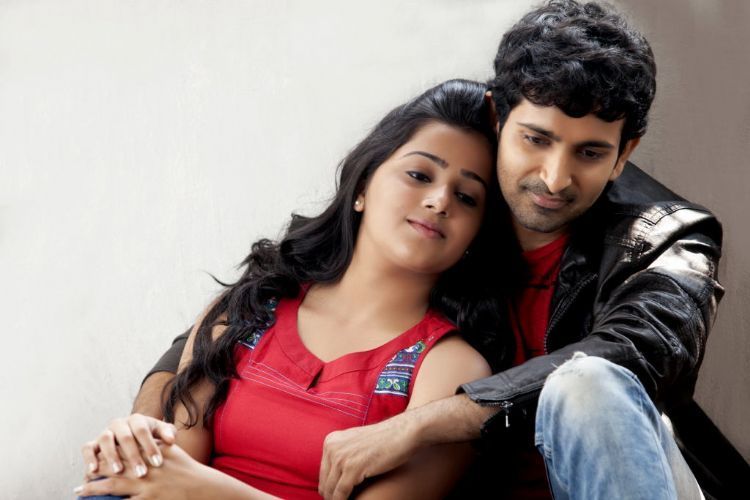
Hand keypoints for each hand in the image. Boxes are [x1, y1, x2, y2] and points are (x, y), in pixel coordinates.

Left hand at [75, 443, 205, 498]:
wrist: (200, 486)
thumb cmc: (185, 468)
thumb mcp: (171, 450)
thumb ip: (156, 443)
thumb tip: (143, 439)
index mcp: (148, 452)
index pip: (120, 451)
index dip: (104, 455)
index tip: (92, 461)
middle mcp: (144, 467)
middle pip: (112, 468)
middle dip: (95, 472)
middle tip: (81, 478)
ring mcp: (145, 484)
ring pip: (113, 486)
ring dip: (94, 489)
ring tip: (80, 491)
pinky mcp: (149, 499)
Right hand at [81, 413, 176, 477]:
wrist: (132, 437)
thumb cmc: (150, 437)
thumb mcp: (161, 432)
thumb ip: (167, 433)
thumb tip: (171, 440)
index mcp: (137, 419)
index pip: (143, 431)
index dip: (150, 446)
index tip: (158, 462)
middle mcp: (119, 423)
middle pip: (125, 437)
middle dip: (133, 456)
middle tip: (141, 472)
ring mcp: (105, 432)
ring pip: (105, 440)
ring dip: (111, 456)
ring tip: (118, 471)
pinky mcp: (93, 442)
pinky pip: (87, 448)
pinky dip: (89, 458)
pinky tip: (94, 471)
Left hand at [318, 414, 421, 499]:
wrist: (403, 432)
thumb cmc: (384, 440)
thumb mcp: (355, 443)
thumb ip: (343, 455)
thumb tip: (334, 478)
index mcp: (331, 441)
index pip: (323, 473)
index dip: (328, 488)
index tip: (334, 497)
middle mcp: (332, 447)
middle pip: (325, 483)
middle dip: (331, 496)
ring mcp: (341, 457)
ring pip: (331, 490)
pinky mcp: (352, 468)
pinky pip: (341, 493)